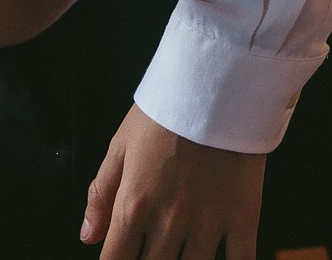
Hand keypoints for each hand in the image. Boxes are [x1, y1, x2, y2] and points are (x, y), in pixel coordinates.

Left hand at [81, 104, 263, 259]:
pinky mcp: (243, 218)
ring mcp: (208, 225)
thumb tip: (88, 236)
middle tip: (152, 250)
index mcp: (134, 206)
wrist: (213, 88)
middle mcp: (169, 223)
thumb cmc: (163, 114)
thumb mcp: (119, 147)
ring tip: (181, 253)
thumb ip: (101, 195)